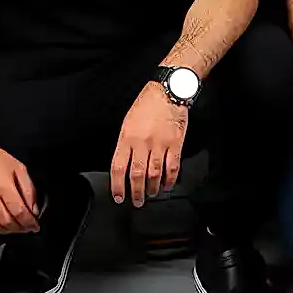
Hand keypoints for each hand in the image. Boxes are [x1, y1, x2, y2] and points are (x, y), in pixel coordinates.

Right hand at [0, 135, 39, 234]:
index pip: (19, 212)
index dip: (29, 222)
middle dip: (20, 228)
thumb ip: (28, 189)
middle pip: (7, 222)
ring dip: (7, 231)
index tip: (35, 226)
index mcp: (4, 186)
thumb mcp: (19, 168)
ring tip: (14, 228)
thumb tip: (33, 209)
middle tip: (26, 228)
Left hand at [110, 83, 189, 206]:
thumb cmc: (147, 104)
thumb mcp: (128, 122)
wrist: (168, 90)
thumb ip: (125, 144)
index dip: (117, 186)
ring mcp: (160, 144)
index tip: (119, 196)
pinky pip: (172, 167)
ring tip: (151, 194)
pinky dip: (170, 179)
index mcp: (127, 137)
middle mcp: (142, 143)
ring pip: (154, 174)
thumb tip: (124, 165)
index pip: (118, 168)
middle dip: (136, 192)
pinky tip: (167, 185)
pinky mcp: (175, 143)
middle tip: (136, 201)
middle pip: (137, 174)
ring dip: (152, 188)